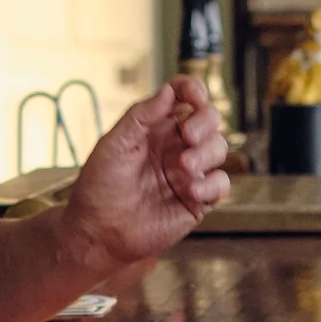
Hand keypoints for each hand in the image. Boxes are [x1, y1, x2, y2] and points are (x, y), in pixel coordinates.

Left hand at [63, 76, 229, 267]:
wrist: (99, 232)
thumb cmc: (100, 187)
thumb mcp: (114, 144)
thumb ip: (141, 116)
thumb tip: (167, 91)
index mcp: (156, 127)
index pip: (183, 97)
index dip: (193, 89)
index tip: (195, 95)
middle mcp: (176, 146)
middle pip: (209, 119)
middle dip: (205, 122)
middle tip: (188, 136)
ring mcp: (189, 172)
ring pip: (219, 148)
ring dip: (206, 153)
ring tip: (184, 168)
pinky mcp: (198, 199)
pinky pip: (221, 184)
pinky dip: (212, 184)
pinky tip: (191, 191)